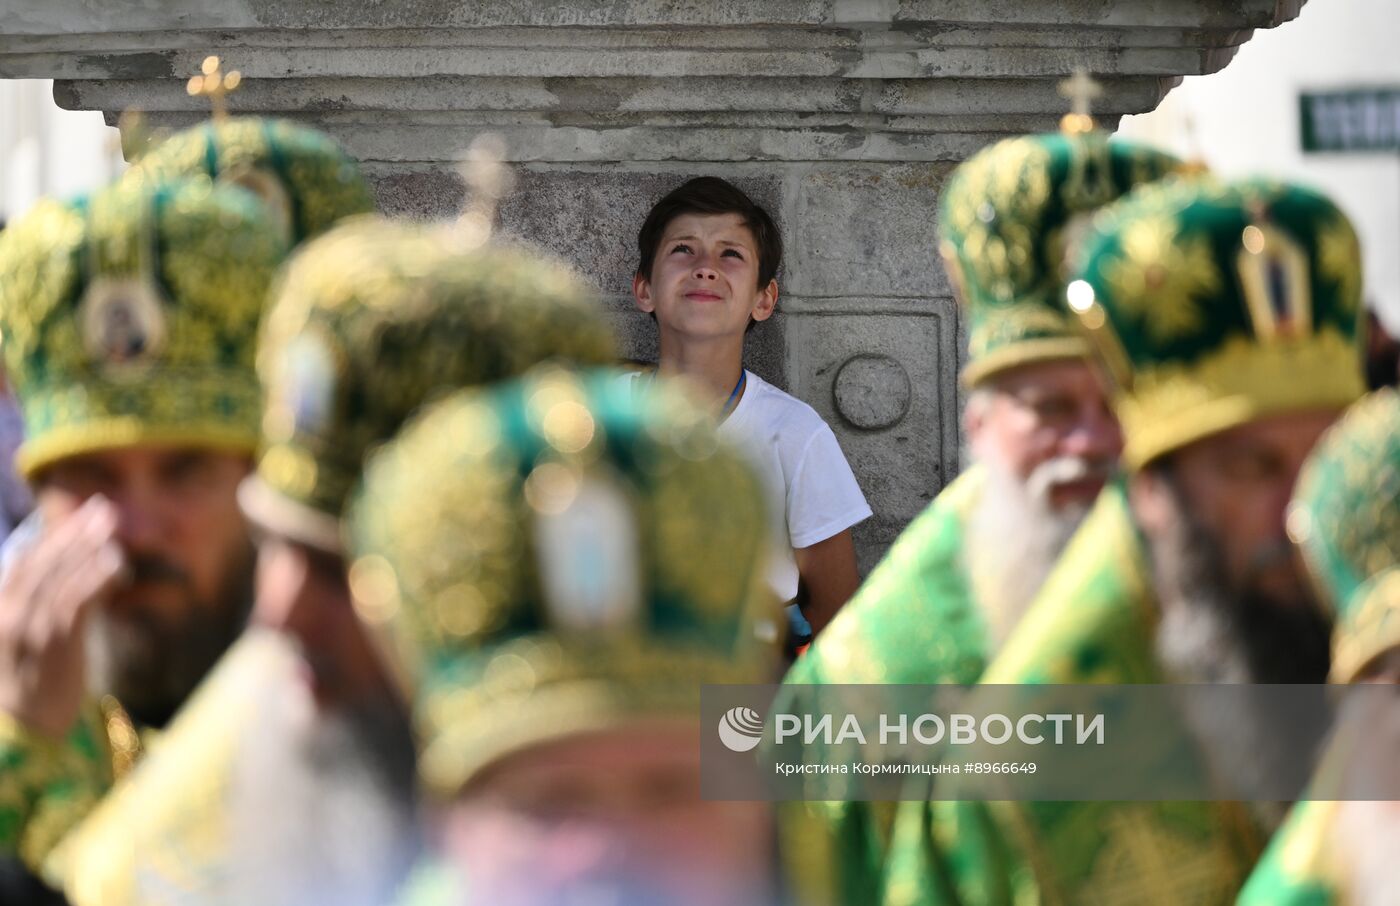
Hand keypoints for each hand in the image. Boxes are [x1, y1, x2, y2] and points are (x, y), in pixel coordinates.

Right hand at [0, 496, 126, 738]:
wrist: (26, 734)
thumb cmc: (32, 683)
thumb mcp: (33, 637)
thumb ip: (48, 602)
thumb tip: (79, 565)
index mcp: (0, 609)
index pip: (24, 560)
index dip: (53, 533)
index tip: (82, 512)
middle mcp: (7, 615)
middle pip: (41, 561)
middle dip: (73, 531)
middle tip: (104, 508)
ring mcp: (28, 629)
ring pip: (58, 577)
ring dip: (87, 547)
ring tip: (112, 526)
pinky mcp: (53, 646)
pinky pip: (75, 602)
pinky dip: (94, 578)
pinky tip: (115, 562)